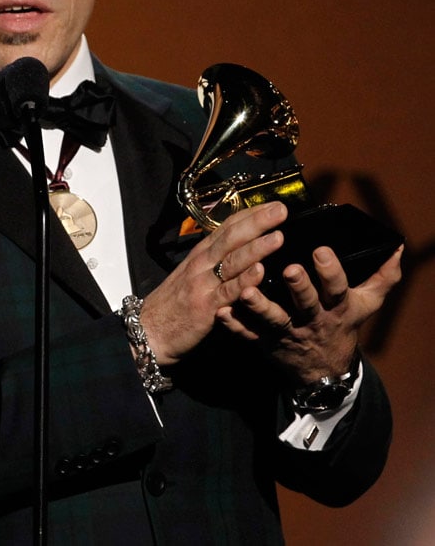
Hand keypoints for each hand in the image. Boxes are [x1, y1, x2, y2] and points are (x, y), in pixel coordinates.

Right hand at [139, 201, 288, 365]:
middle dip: (257, 222)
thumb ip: (215, 261)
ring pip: (232, 261)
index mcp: (201, 254)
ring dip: (256, 247)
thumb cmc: (174, 304)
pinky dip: (244, 281)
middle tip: (281, 209)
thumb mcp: (192, 275)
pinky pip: (227, 292)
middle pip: (231, 237)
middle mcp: (201, 264)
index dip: (250, 214)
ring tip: (278, 236)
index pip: (227, 227)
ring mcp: (203, 284)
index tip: (273, 203)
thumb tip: (241, 248)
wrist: (150, 331)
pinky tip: (260, 272)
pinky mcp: (205, 307)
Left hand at [215, 243, 403, 383]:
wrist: (323, 371)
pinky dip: (234, 324)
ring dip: (258, 306)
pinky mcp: (265, 342)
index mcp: (336, 307)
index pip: (337, 287)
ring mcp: (287, 332)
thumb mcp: (366, 304)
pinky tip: (221, 311)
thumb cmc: (342, 325)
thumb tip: (397, 248)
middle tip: (290, 269)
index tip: (321, 250)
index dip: (331, 271)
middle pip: (306, 303)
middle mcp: (312, 319)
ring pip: (272, 320)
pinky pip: (248, 335)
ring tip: (246, 291)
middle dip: (299, 287)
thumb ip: (383, 277)